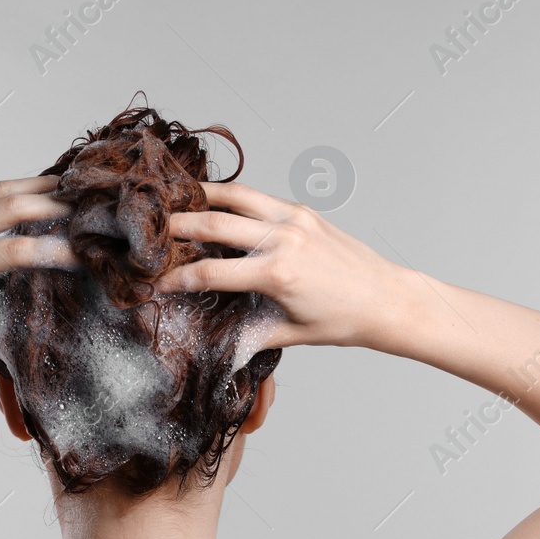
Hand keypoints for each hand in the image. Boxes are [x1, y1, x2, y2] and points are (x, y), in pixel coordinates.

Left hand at [0, 176, 78, 356]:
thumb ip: (10, 322)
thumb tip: (53, 314)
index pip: (16, 249)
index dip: (55, 251)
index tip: (83, 255)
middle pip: (11, 205)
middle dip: (54, 206)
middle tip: (88, 211)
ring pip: (0, 190)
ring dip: (39, 188)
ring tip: (73, 191)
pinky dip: (18, 190)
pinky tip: (42, 193)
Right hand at [153, 181, 404, 349]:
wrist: (387, 299)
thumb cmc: (343, 322)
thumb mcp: (290, 334)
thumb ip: (248, 334)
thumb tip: (215, 342)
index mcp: (277, 274)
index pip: (211, 274)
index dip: (178, 279)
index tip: (158, 282)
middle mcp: (283, 239)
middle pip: (215, 224)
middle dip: (178, 226)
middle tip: (151, 229)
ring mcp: (294, 219)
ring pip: (237, 196)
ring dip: (203, 196)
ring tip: (176, 198)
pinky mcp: (304, 211)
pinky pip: (259, 197)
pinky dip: (233, 196)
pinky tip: (216, 200)